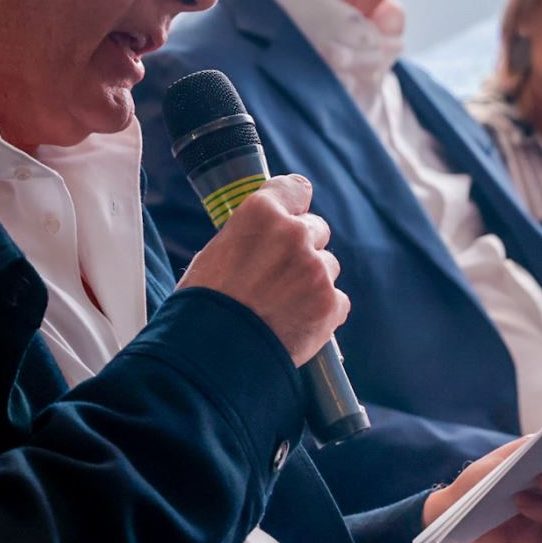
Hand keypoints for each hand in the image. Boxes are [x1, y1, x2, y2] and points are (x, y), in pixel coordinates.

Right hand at [177, 175, 346, 365]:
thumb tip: (265, 236)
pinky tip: (295, 323)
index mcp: (261, 213)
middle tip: (278, 276)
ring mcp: (316, 270)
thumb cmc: (204, 305)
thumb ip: (250, 236)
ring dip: (313, 282)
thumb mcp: (216, 253)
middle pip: (317, 229)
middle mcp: (294, 234)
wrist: (214, 355)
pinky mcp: (330, 303)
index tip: (292, 215)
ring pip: (328, 266)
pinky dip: (322, 312)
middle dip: (303, 249)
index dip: (294, 204)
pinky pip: (337, 300)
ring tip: (282, 305)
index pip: (297, 187)